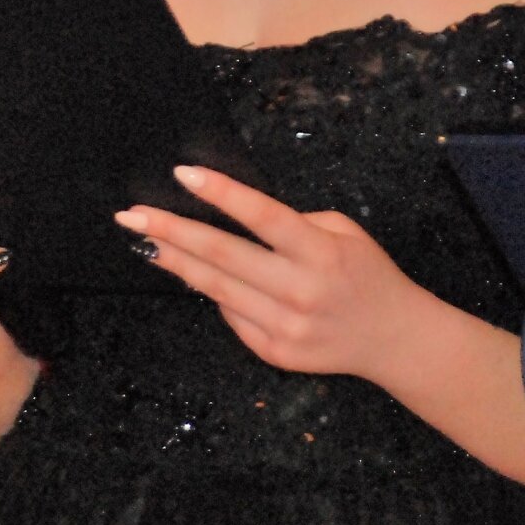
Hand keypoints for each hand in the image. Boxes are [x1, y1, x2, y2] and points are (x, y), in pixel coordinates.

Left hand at [116, 165, 421, 378]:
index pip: (262, 216)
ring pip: (215, 288)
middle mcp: (299, 289)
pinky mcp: (273, 351)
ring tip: (144, 240)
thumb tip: (239, 222)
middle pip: (222, 255)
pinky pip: (231, 316)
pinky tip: (195, 274)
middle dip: (172, 230)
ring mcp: (283, 324)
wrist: (392, 337)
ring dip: (175, 261)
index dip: (222, 193)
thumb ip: (296, 224)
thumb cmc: (368, 275)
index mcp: (321, 251)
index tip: (184, 174)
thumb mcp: (346, 232)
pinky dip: (213, 293)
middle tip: (132, 214)